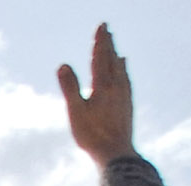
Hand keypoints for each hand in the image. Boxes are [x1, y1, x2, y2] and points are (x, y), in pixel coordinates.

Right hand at [58, 23, 134, 165]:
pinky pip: (126, 81)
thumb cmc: (92, 135)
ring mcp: (124, 95)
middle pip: (112, 59)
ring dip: (116, 56)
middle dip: (108, 44)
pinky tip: (124, 72)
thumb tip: (63, 65)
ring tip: (115, 49)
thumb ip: (70, 87)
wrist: (116, 153)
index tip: (101, 27)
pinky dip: (123, 71)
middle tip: (107, 29)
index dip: (100, 41)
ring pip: (120, 69)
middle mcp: (116, 86)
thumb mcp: (75, 111)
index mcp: (103, 85)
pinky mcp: (127, 104)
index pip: (100, 57)